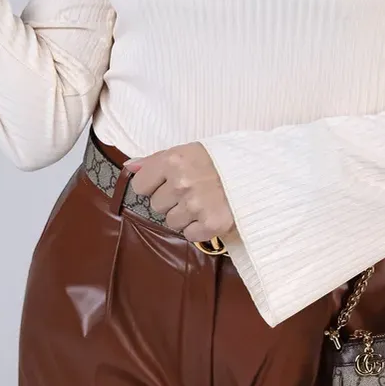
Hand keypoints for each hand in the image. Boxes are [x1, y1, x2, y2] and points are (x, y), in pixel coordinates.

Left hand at [124, 142, 239, 246]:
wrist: (256, 173)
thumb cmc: (218, 160)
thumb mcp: (187, 151)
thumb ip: (155, 160)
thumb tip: (128, 167)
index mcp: (173, 160)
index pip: (140, 184)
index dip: (153, 185)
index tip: (168, 182)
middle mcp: (181, 182)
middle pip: (156, 205)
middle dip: (171, 200)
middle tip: (192, 191)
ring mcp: (196, 205)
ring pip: (172, 222)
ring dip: (185, 215)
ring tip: (203, 201)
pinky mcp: (211, 224)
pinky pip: (189, 234)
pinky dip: (199, 228)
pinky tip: (210, 212)